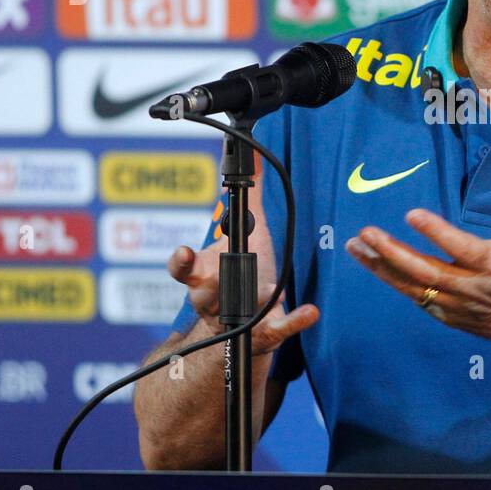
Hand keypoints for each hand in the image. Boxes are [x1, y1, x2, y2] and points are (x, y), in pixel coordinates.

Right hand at [167, 150, 317, 354]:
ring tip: (269, 288)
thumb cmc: (241, 275)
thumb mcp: (243, 233)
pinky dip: (294, 320)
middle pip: (205, 293)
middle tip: (221, 272)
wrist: (244, 331)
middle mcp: (215, 300)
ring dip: (252, 299)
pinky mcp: (265, 333)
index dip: (180, 262)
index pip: (183, 269)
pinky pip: (279, 329)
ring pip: (238, 311)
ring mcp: (239, 319)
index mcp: (203, 275)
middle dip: (213, 282)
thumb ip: (247, 197)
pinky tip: (310, 311)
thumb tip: (253, 155)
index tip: (184, 253)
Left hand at [345, 133, 490, 352]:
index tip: (411, 213)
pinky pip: (422, 302)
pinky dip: (400, 286)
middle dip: (392, 252)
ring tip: (356, 248)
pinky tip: (380, 268)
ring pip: (415, 289)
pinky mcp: (457, 319)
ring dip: (384, 269)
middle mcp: (475, 287)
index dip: (436, 231)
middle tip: (365, 233)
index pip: (461, 247)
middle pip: (426, 272)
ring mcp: (462, 306)